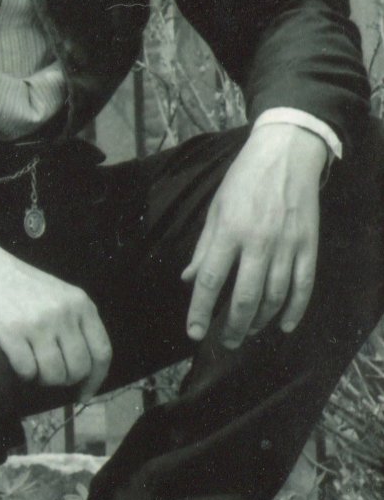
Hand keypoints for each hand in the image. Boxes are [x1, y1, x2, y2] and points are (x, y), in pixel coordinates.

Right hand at [0, 236, 112, 400]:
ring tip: (33, 369)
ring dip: (43, 379)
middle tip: (50, 375)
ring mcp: (37, 323)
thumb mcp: (59, 294)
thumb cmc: (20, 284)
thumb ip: (76, 323)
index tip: (84, 393)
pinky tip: (18, 363)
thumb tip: (85, 367)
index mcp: (81, 304)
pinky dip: (23, 374)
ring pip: (54, 374)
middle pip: (78, 368)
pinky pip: (27, 370)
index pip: (101, 352)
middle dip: (65, 380)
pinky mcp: (10, 331)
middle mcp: (63, 314)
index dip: (95, 379)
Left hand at [182, 123, 328, 346]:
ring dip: (259, 321)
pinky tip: (283, 326)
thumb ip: (204, 248)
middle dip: (232, 326)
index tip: (194, 333)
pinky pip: (303, 287)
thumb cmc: (243, 181)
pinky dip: (294, 310)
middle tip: (223, 343)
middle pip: (245, 297)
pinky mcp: (309, 246)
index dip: (200, 310)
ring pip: (275, 297)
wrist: (286, 156)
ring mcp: (287, 246)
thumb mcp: (214, 209)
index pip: (211, 280)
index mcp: (228, 232)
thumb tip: (190, 280)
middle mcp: (258, 242)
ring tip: (246, 332)